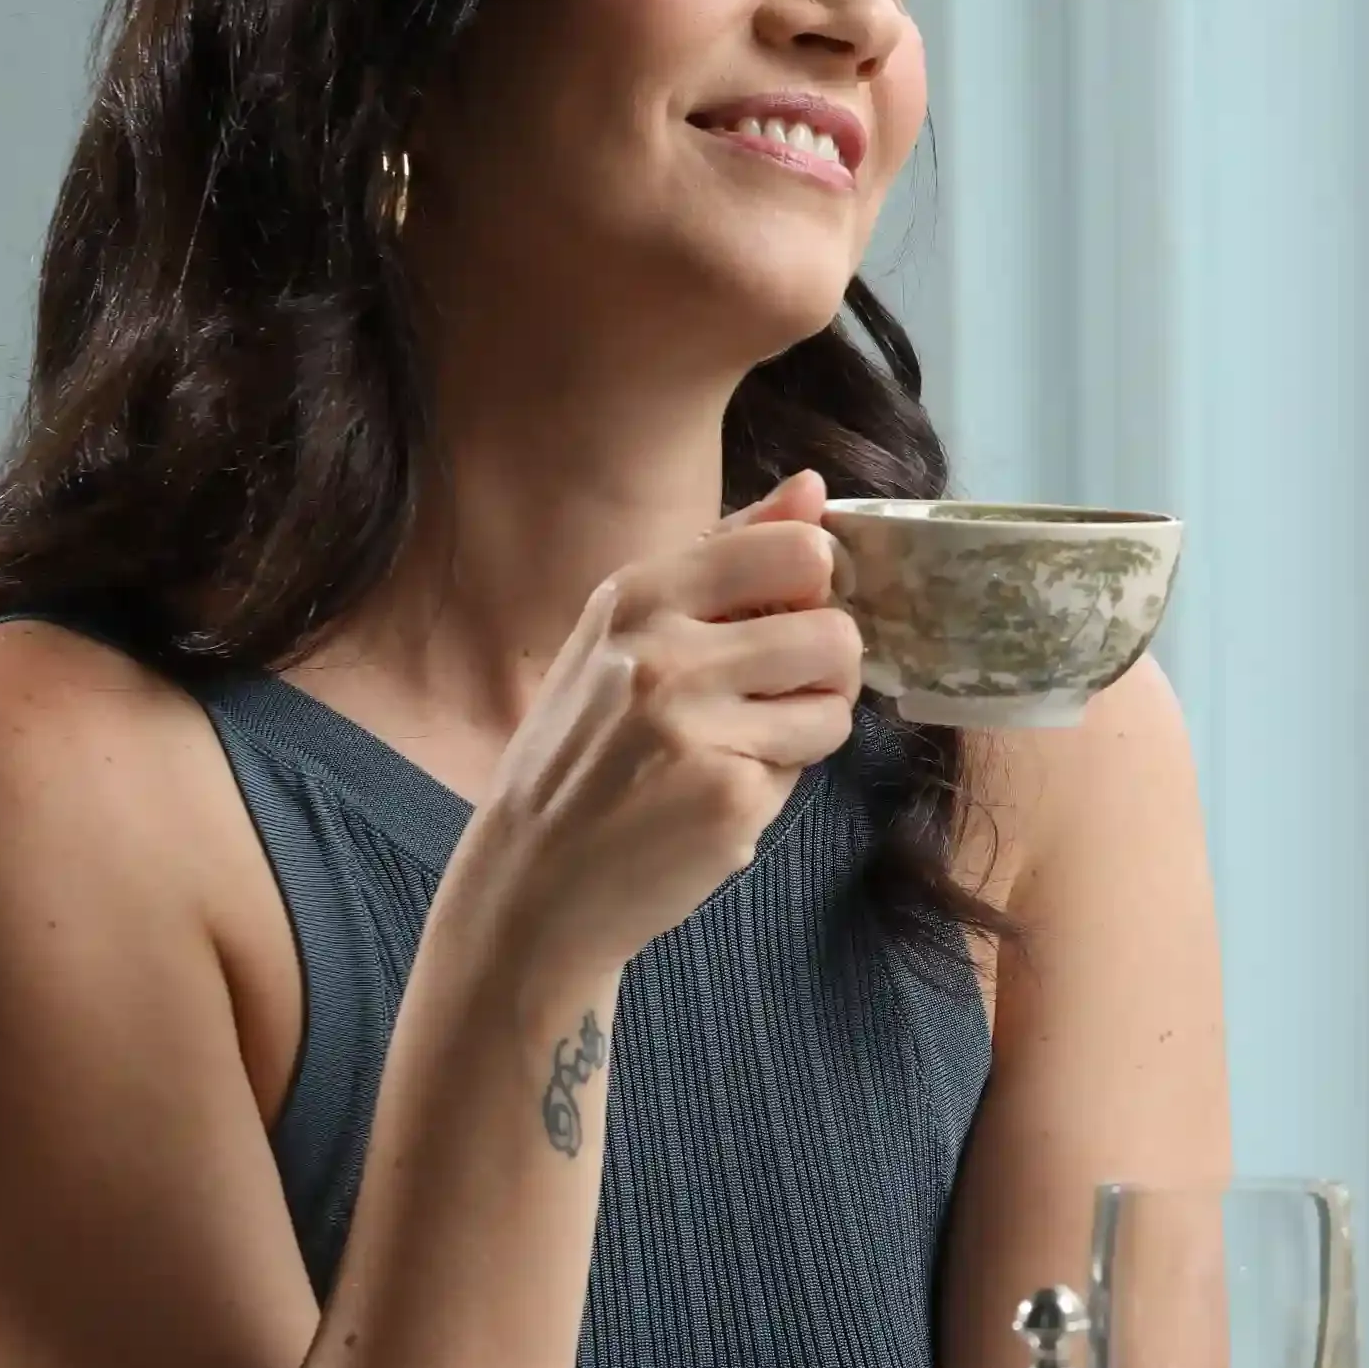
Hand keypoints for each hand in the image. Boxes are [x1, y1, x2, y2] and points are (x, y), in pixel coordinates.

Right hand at [441, 471, 863, 979]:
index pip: (796, 548)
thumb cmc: (587, 748)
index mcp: (640, 594)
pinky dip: (777, 783)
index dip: (811, 590)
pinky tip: (715, 797)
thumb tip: (813, 488)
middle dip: (822, 670)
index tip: (784, 619)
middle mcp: (663, 651)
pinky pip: (808, 767)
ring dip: (809, 729)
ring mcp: (695, 726)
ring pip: (837, 701)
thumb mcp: (629, 633)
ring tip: (740, 747)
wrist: (531, 879)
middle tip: (770, 699)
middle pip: (834, 628)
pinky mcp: (726, 797)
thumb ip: (728, 555)